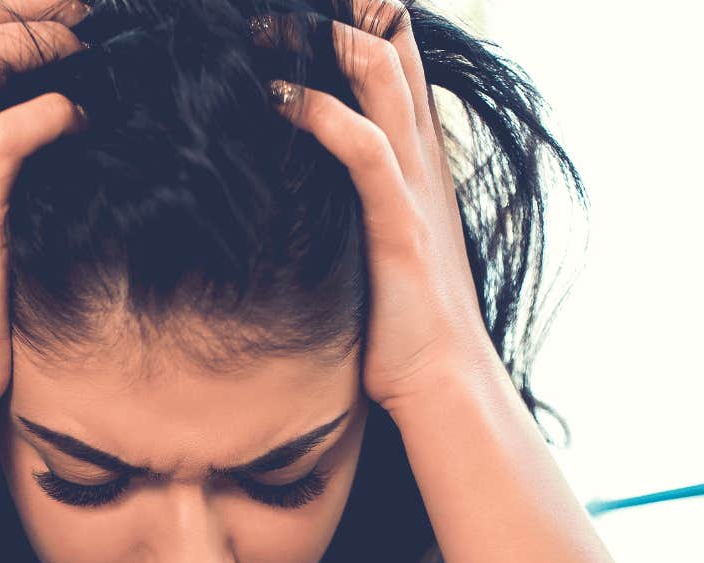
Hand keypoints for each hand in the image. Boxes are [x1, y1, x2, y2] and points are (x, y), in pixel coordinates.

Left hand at [257, 0, 504, 413]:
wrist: (441, 383)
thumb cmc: (397, 325)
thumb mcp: (368, 245)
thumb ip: (344, 205)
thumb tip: (285, 187)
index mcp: (416, 160)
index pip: (396, 61)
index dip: (359, 21)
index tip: (300, 13)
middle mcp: (421, 159)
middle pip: (393, 47)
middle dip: (341, 12)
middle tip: (272, 7)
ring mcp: (413, 187)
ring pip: (382, 75)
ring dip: (322, 39)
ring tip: (261, 26)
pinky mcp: (398, 226)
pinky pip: (364, 148)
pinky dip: (319, 113)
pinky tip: (276, 98)